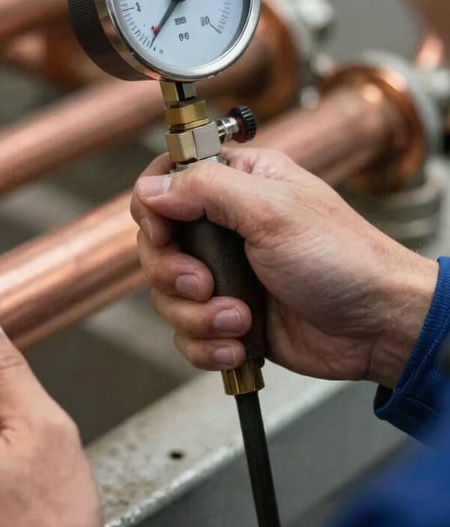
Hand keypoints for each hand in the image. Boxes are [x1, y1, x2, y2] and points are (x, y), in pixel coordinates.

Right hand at [130, 148, 437, 388]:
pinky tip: (237, 344)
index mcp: (236, 184)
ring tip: (239, 320)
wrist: (375, 327)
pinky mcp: (224, 316)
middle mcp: (223, 227)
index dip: (153, 208)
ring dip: (197, 316)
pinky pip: (186, 332)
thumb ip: (207, 191)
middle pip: (155, 245)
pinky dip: (206, 344)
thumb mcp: (273, 211)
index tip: (163, 232)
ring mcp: (222, 273)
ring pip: (166, 295)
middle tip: (205, 284)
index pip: (165, 182)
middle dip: (174, 274)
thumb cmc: (342, 259)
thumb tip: (150, 190)